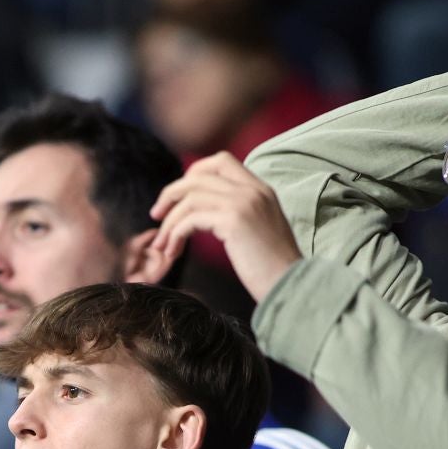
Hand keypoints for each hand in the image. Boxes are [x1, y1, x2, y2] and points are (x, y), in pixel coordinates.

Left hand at [148, 152, 302, 303]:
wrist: (291, 286)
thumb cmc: (272, 268)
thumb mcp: (258, 230)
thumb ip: (238, 212)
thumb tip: (207, 213)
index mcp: (261, 188)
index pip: (221, 161)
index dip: (193, 173)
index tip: (178, 197)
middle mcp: (253, 190)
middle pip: (198, 175)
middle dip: (171, 193)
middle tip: (156, 215)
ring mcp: (244, 202)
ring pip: (190, 198)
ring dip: (170, 221)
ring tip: (163, 245)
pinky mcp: (234, 221)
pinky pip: (191, 219)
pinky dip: (176, 233)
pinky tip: (174, 251)